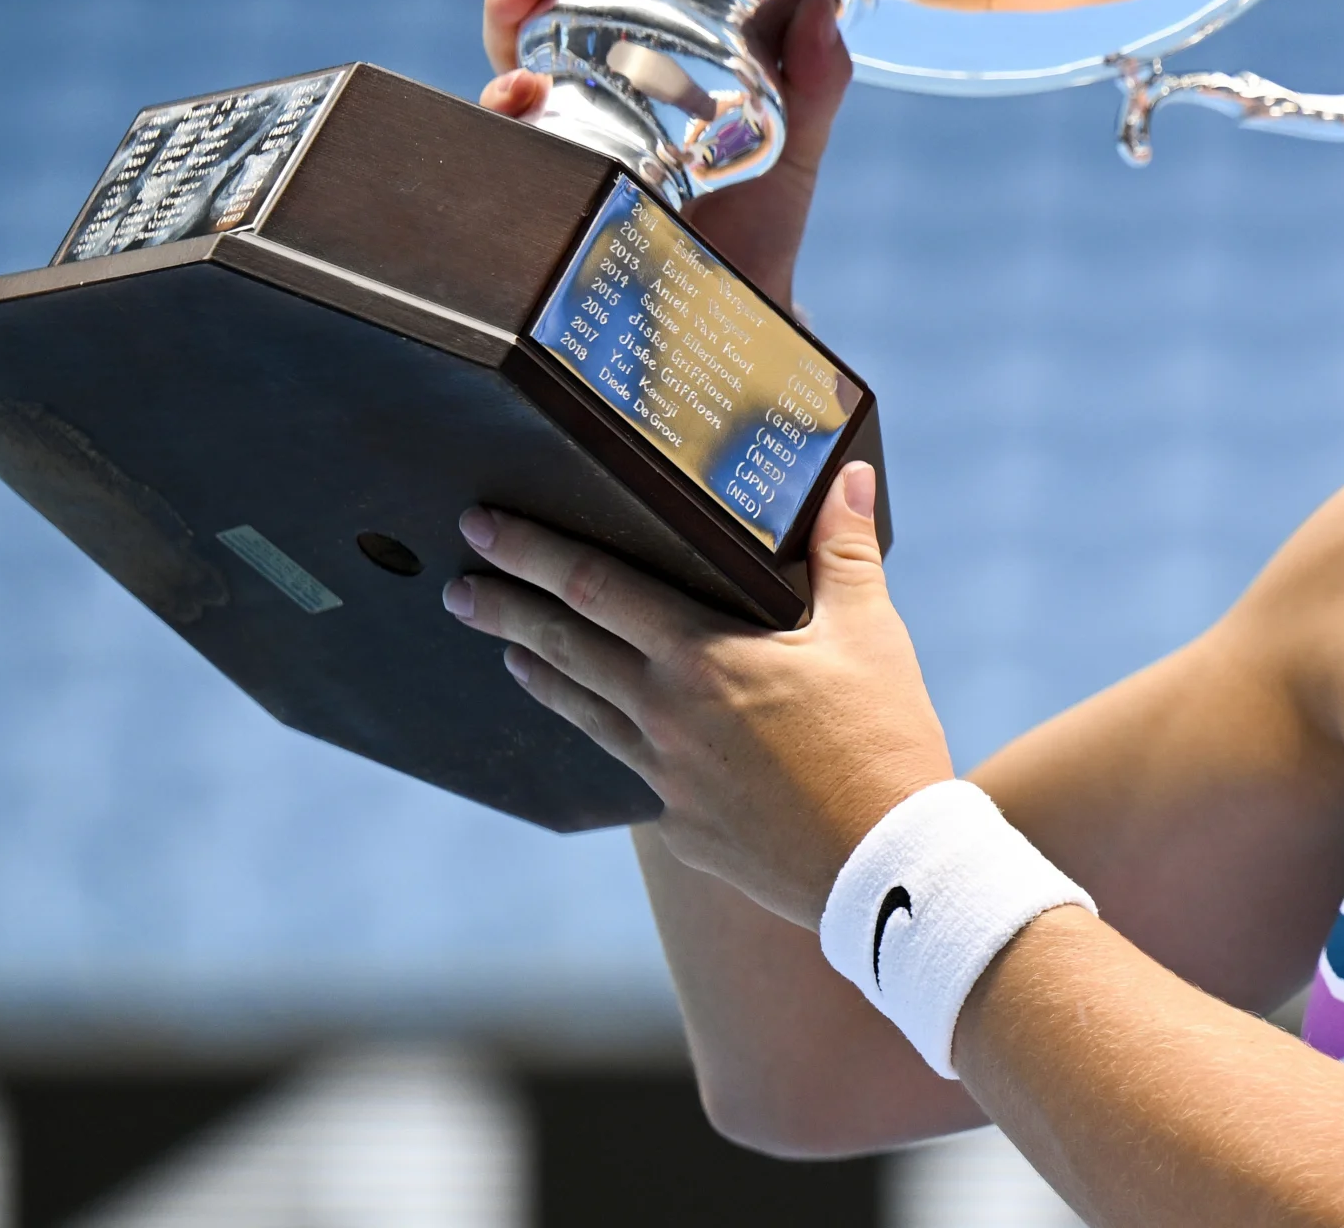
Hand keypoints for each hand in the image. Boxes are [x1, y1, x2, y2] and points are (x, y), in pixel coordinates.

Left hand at [444, 466, 953, 924]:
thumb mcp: (871, 633)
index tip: (484, 527)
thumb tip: (847, 478)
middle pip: (565, 646)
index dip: (533, 551)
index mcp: (703, 655)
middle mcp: (666, 713)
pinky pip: (627, 770)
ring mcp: (665, 776)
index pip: (595, 586)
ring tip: (508, 653)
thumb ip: (845, 551)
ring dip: (540, 674)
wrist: (883, 865)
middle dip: (505, 609)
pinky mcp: (680, 825)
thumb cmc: (881, 741)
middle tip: (461, 587)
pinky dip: (602, 738)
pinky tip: (600, 733)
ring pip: (583, 711)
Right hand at [476, 0, 851, 306]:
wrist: (723, 319)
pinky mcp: (535, 154)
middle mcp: (610, 46)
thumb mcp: (799, 136)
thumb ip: (818, 75)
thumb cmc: (756, 219)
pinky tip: (521, 84)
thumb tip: (828, 4)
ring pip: (524, 16)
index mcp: (677, 21)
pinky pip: (500, 113)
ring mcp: (566, 94)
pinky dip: (505, 89)